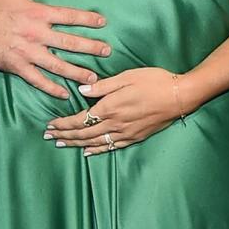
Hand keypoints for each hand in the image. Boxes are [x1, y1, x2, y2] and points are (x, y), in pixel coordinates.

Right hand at [0, 0, 110, 99]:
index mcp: (38, 13)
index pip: (70, 16)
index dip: (88, 19)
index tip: (103, 23)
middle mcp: (37, 34)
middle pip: (71, 43)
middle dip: (92, 48)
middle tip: (108, 52)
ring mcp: (28, 53)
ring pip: (59, 65)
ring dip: (78, 72)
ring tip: (93, 77)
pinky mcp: (18, 67)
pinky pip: (39, 80)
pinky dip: (52, 88)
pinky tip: (65, 94)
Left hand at [44, 68, 194, 151]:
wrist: (180, 96)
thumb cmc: (155, 81)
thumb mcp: (127, 76)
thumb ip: (104, 85)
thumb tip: (82, 89)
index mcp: (111, 107)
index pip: (80, 119)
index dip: (63, 124)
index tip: (50, 125)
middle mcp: (115, 123)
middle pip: (83, 133)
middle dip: (64, 135)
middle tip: (48, 137)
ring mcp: (125, 133)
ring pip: (94, 142)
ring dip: (76, 144)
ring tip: (61, 145)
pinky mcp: (135, 137)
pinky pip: (111, 147)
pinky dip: (97, 150)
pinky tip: (87, 152)